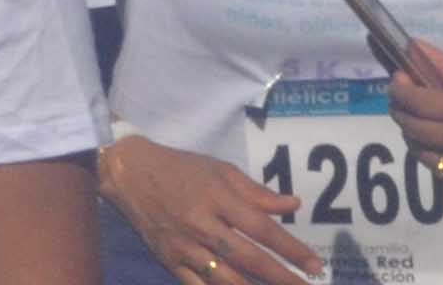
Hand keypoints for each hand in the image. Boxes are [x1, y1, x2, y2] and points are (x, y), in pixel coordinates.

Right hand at [97, 137, 320, 284]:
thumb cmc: (181, 168)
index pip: (262, 228)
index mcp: (217, 197)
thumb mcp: (220, 170)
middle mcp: (201, 223)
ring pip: (226, 278)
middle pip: (249, 258)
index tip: (315, 266)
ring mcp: (184, 245)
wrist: (127, 173)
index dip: (291, 249)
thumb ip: (256, 192)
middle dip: (282, 278)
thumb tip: (292, 205)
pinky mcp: (169, 260)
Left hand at [386, 40, 442, 218]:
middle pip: (409, 127)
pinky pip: (442, 172)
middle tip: (409, 98)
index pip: (412, 100)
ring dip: (417, 135)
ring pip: (420, 153)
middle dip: (401, 109)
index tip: (399, 78)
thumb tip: (417, 48)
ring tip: (431, 122)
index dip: (398, 87)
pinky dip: (439, 156)